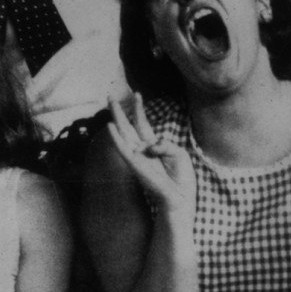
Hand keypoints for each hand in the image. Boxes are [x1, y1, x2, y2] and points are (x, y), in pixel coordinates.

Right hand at [108, 95, 196, 217]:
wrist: (180, 197)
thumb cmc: (181, 178)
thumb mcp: (178, 154)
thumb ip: (165, 144)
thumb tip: (149, 145)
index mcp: (154, 146)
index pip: (143, 124)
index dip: (139, 109)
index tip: (136, 94)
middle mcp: (143, 150)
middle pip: (128, 126)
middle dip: (120, 110)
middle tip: (111, 95)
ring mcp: (138, 157)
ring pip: (123, 133)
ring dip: (116, 117)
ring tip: (109, 102)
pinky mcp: (135, 165)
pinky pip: (123, 149)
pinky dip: (115, 138)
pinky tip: (109, 126)